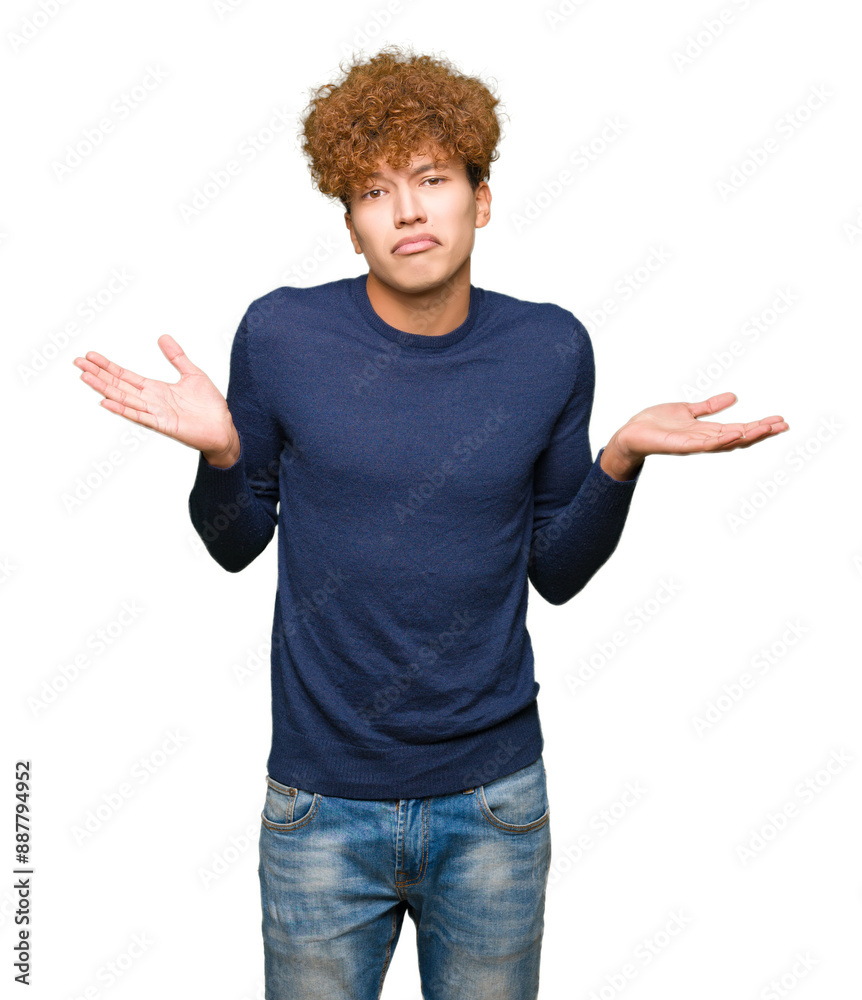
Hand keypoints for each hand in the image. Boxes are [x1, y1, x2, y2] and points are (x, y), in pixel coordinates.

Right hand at [73, 335, 237, 458]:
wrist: (224, 428)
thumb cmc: (209, 406)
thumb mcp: (192, 374)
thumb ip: (177, 357)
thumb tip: (163, 337)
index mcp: (156, 389)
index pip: (126, 375)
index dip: (108, 366)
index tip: (90, 356)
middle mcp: (151, 401)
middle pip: (119, 385)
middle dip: (98, 374)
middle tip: (78, 362)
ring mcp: (155, 413)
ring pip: (124, 398)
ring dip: (104, 388)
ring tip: (86, 377)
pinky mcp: (163, 425)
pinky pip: (139, 416)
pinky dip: (123, 409)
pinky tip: (106, 402)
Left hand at [613, 392, 788, 463]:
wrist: (631, 433)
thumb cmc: (655, 423)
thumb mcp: (688, 410)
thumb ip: (709, 406)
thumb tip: (733, 397)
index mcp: (706, 431)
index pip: (739, 429)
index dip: (759, 426)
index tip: (779, 421)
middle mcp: (704, 440)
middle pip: (738, 437)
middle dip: (761, 432)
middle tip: (783, 425)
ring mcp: (694, 444)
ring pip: (726, 442)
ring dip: (747, 435)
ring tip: (766, 428)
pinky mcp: (681, 445)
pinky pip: (704, 444)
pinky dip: (721, 440)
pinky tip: (735, 434)